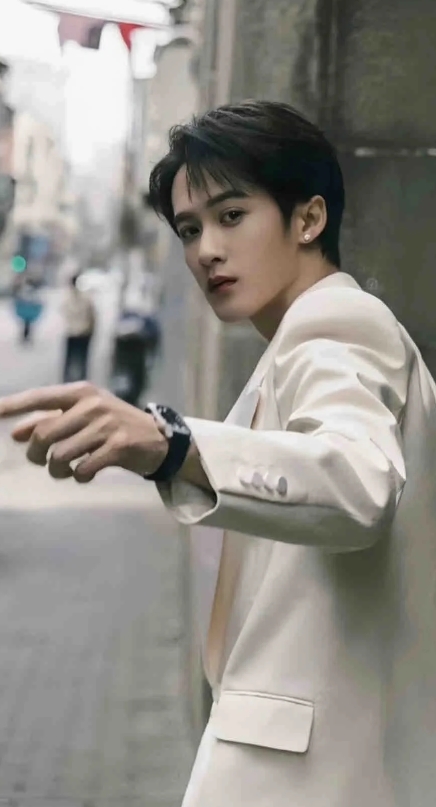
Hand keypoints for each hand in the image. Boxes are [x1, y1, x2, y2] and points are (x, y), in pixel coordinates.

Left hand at [0, 382, 168, 482]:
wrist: (159, 439)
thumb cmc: (113, 426)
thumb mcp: (84, 417)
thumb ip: (51, 421)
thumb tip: (16, 434)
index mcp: (81, 392)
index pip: (39, 397)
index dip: (13, 406)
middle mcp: (92, 405)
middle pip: (44, 434)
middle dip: (37, 454)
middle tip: (44, 461)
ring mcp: (106, 425)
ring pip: (60, 455)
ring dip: (57, 470)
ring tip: (65, 471)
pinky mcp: (119, 446)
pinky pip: (83, 469)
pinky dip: (79, 477)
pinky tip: (85, 474)